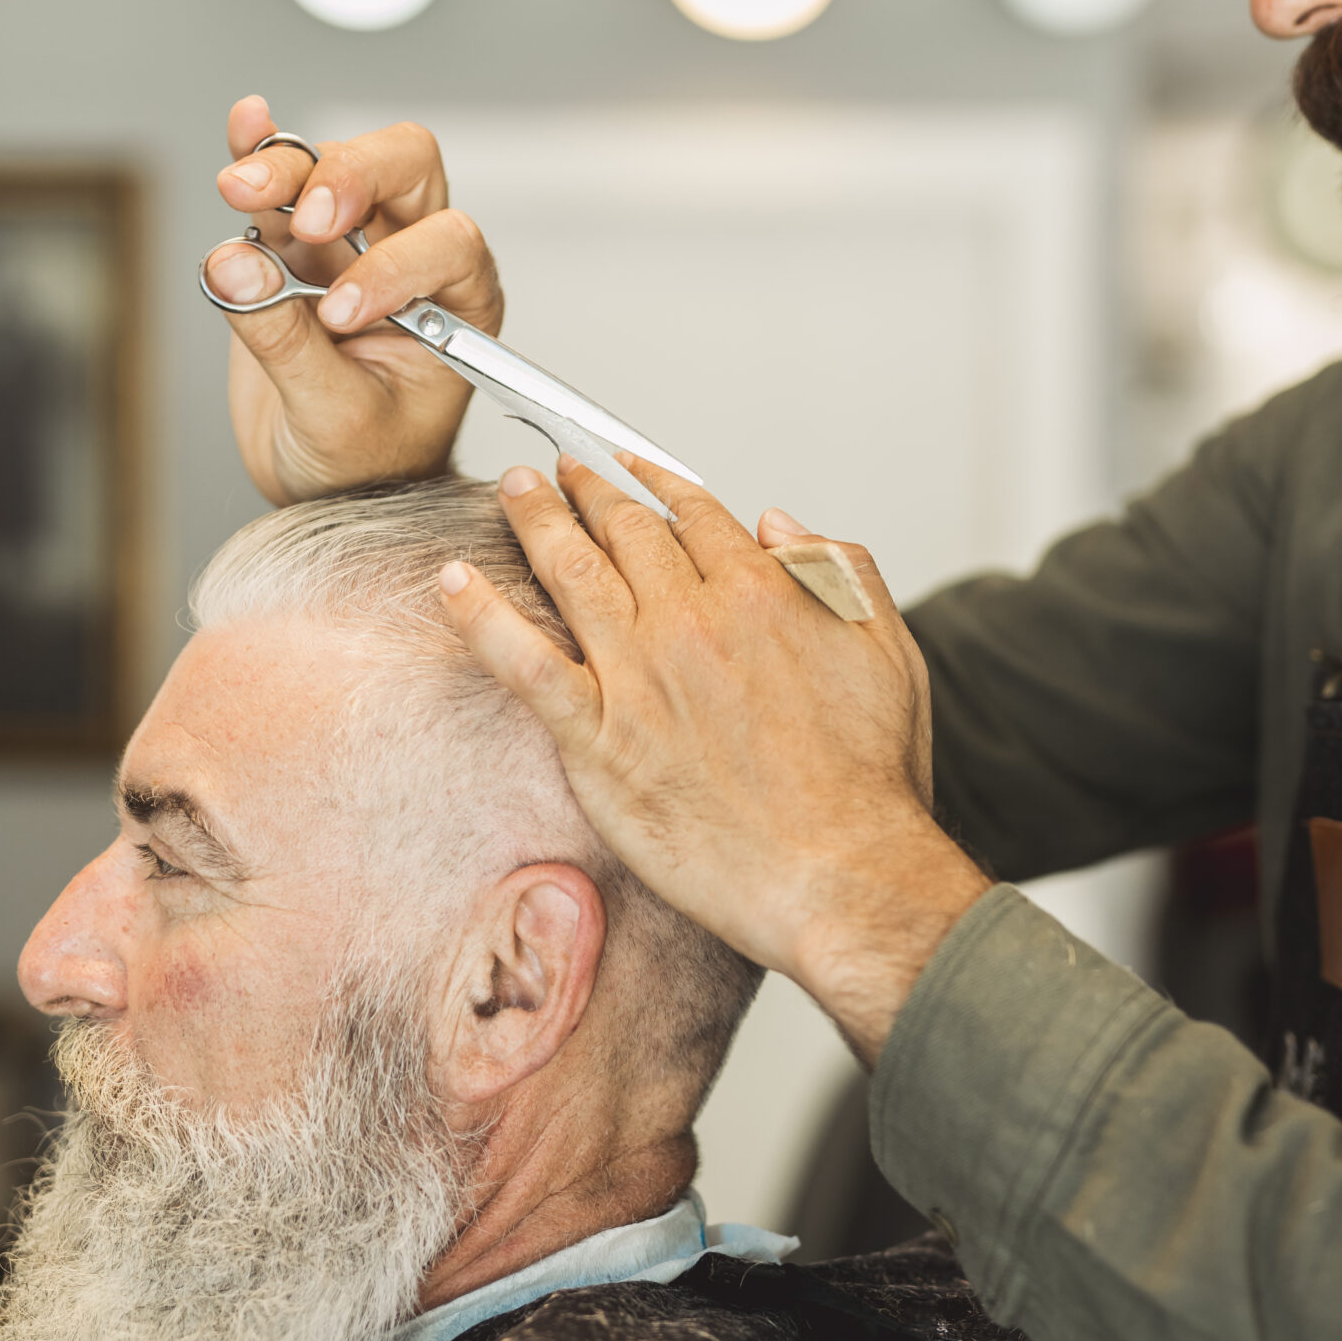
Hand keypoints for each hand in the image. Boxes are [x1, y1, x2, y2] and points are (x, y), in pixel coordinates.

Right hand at [207, 96, 503, 504]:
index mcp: (461, 304)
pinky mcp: (294, 245)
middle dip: (354, 177)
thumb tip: (233, 265)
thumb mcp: (332, 417)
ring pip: (333, 170)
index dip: (394, 264)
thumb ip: (285, 342)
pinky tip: (248, 121)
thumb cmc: (362, 463)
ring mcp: (353, 243)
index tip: (340, 310)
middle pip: (405, 169)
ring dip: (288, 168)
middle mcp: (415, 256)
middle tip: (305, 219)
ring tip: (240, 189)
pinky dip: (262, 147)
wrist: (326, 482)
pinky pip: (284, 181)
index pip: (447, 244)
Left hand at [437, 460, 989, 1064]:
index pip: (693, 514)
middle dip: (588, 490)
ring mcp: (639, 673)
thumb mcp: (889, 650)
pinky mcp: (598, 735)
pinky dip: (482, 615)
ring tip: (513, 490)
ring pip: (570, 570)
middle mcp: (693, 618)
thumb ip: (840, 570)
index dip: (655, 483)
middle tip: (559, 471)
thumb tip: (780, 524)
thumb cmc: (868, 782)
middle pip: (625, 530)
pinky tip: (453, 582)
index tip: (630, 468)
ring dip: (535, 519)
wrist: (839, 872)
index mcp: (762, 591)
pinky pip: (523, 661)